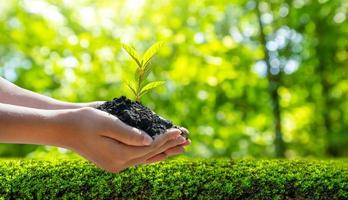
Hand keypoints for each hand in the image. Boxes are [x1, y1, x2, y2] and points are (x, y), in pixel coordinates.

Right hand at [58, 107, 189, 171]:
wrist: (64, 129)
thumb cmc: (84, 121)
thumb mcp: (107, 123)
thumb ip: (129, 133)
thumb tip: (150, 141)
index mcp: (119, 155)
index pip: (150, 146)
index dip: (166, 138)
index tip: (180, 130)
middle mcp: (119, 163)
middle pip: (151, 153)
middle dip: (169, 145)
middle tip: (187, 139)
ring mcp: (116, 164)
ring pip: (146, 157)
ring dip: (164, 151)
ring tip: (180, 147)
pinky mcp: (114, 160)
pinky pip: (138, 158)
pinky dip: (151, 154)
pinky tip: (159, 153)